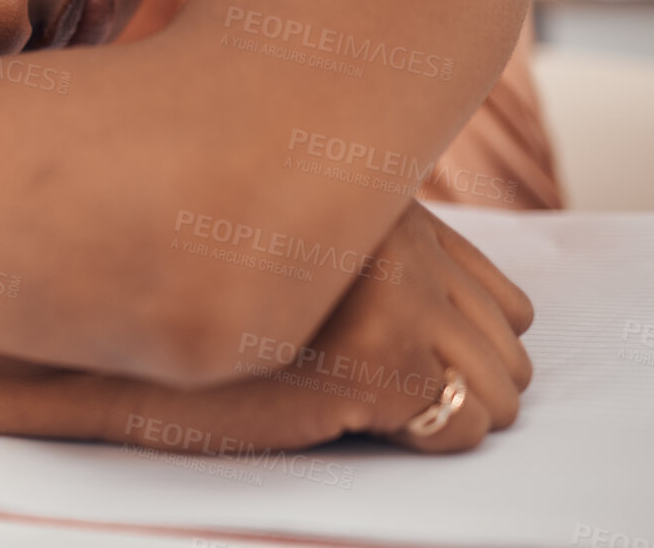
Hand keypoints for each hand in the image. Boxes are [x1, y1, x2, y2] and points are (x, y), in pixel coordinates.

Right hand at [242, 200, 533, 452]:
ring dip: (453, 412)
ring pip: (500, 388)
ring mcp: (395, 301)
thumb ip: (386, 261)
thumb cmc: (221, 316)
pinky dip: (433, 439)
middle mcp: (400, 243)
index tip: (421, 367)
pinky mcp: (380, 361)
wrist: (141, 353)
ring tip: (384, 407)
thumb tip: (493, 316)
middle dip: (467, 385)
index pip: (507, 304)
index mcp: (388, 213)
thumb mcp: (314, 260)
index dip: (471, 353)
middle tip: (399, 396)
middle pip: (511, 348)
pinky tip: (374, 419)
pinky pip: (465, 426)